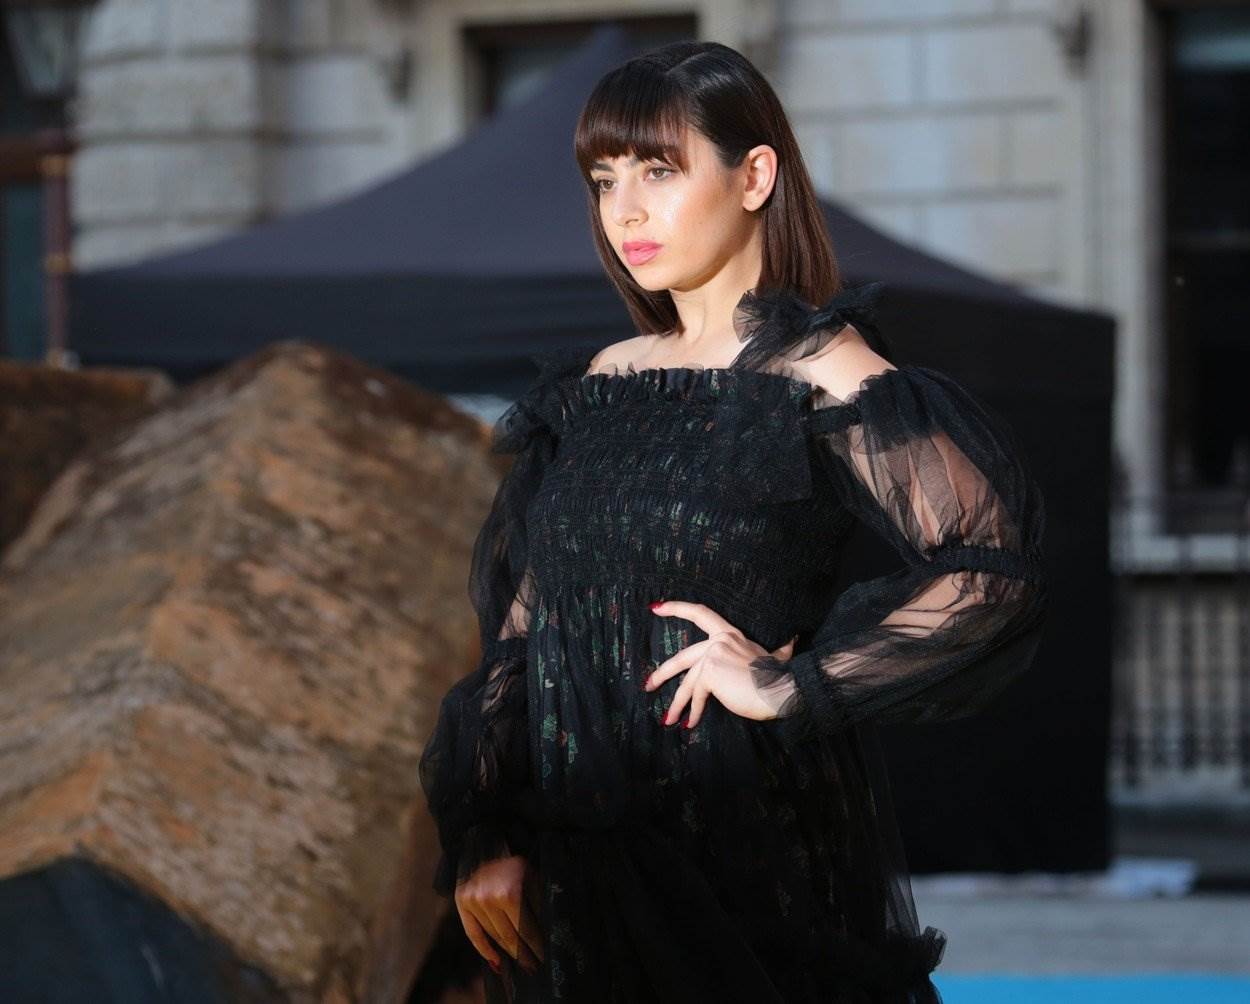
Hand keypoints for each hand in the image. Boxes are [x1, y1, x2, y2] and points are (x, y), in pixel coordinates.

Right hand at [454, 854, 544, 974]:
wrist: (487, 845)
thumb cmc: (515, 864)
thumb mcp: (533, 878)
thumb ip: (538, 903)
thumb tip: (548, 932)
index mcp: (509, 893)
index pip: (526, 929)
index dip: (536, 946)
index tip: (544, 958)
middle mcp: (488, 898)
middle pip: (509, 936)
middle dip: (524, 954)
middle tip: (534, 968)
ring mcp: (473, 901)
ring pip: (493, 936)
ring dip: (507, 952)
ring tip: (520, 963)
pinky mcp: (461, 902)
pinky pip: (473, 934)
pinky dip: (485, 950)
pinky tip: (496, 962)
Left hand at [644, 599, 797, 728]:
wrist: (783, 689)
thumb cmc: (781, 677)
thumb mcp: (776, 657)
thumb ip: (779, 649)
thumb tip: (793, 640)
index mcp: (731, 634)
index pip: (700, 613)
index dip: (677, 608)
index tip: (655, 608)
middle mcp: (720, 640)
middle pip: (684, 656)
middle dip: (663, 673)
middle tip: (648, 684)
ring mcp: (714, 655)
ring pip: (688, 681)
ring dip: (677, 703)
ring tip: (667, 718)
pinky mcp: (711, 672)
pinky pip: (697, 694)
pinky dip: (693, 711)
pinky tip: (690, 723)